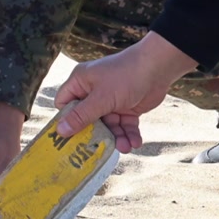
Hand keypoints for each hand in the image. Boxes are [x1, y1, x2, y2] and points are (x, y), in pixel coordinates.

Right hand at [53, 32, 196, 152]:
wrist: (158, 68)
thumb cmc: (124, 76)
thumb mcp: (101, 98)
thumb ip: (81, 116)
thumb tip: (60, 131)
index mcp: (80, 83)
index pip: (65, 104)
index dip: (66, 120)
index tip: (69, 138)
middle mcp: (93, 92)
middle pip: (87, 119)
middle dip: (96, 134)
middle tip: (98, 150)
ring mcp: (110, 101)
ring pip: (108, 125)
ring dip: (117, 137)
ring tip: (125, 147)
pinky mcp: (127, 108)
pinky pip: (124, 124)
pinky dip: (129, 134)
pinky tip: (135, 142)